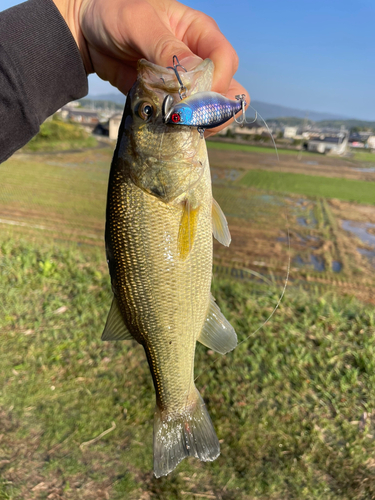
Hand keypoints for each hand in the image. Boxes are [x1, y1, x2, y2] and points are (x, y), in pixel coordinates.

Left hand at [53, 0, 248, 134]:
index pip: (225, 60)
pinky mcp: (169, 100)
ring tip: (180, 127)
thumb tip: (194, 76)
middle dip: (213, 108)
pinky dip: (180, 128)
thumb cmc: (114, 14)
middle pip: (225, 88)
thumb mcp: (140, 23)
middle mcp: (198, 57)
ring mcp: (185, 82)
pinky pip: (185, 118)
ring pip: (210, 108)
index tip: (193, 95)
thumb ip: (167, 48)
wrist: (87, 33)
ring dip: (200, 122)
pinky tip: (168, 129)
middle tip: (190, 120)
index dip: (217, 81)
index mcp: (198, 32)